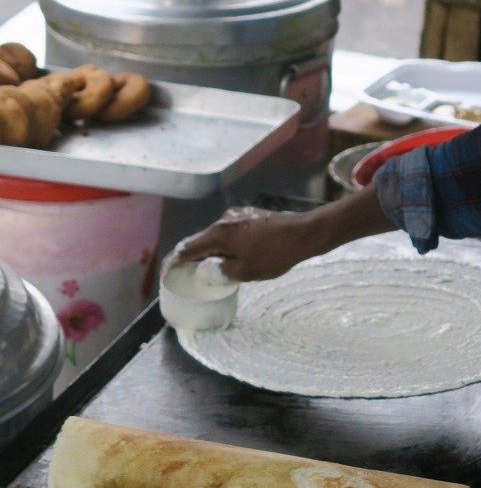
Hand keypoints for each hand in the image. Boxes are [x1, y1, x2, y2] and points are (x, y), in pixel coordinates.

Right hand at [166, 207, 320, 281]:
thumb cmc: (275, 254)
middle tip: (188, 272)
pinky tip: (234, 254)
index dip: (174, 261)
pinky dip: (226, 244)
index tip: (167, 272)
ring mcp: (238, 215)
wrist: (305, 233)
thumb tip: (207, 271)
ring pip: (217, 235)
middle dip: (193, 256)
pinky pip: (230, 231)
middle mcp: (223, 220)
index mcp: (218, 234)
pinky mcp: (250, 214)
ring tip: (213, 267)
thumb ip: (221, 271)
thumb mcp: (246, 271)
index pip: (186, 248)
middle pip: (200, 240)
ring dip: (212, 250)